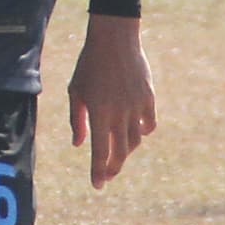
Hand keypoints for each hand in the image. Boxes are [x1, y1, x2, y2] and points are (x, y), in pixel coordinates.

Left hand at [67, 16, 155, 187]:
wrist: (115, 39)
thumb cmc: (89, 64)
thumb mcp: (76, 91)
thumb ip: (76, 120)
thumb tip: (79, 145)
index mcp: (98, 113)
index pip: (99, 152)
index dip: (98, 171)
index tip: (97, 185)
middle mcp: (119, 113)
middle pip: (120, 153)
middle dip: (113, 168)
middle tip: (108, 175)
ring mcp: (136, 106)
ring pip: (135, 141)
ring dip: (126, 151)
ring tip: (118, 153)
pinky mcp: (148, 98)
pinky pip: (149, 125)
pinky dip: (143, 133)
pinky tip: (136, 134)